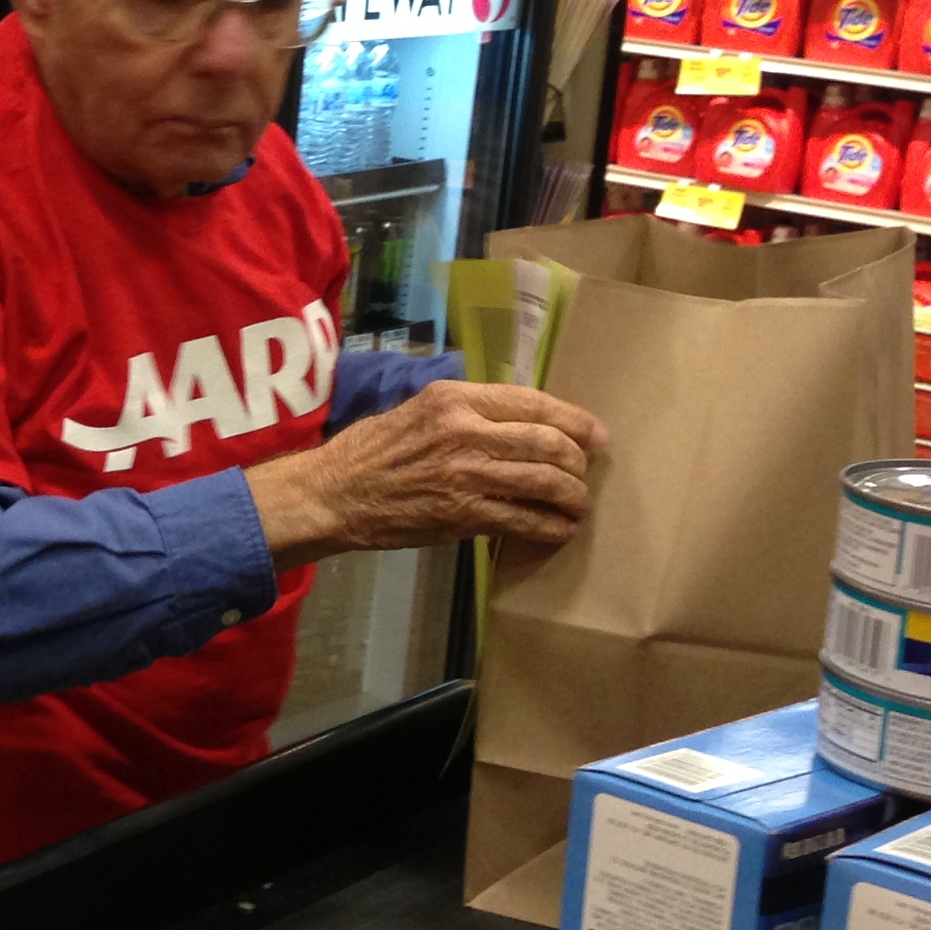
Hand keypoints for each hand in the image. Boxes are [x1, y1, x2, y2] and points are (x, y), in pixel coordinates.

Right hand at [244, 378, 607, 568]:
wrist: (333, 494)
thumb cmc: (371, 451)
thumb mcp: (418, 410)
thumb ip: (467, 412)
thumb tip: (520, 424)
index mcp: (455, 399)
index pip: (534, 403)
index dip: (575, 420)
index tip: (596, 435)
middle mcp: (465, 431)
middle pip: (549, 443)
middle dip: (578, 462)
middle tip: (584, 475)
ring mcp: (466, 475)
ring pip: (545, 482)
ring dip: (572, 497)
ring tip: (578, 505)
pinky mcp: (463, 515)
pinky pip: (525, 521)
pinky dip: (551, 528)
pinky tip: (559, 530)